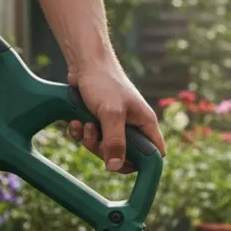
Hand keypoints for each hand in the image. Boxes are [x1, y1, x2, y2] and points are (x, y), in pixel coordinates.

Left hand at [64, 59, 165, 173]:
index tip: (122, 163)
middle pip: (125, 155)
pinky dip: (81, 133)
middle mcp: (133, 126)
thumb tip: (114, 167)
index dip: (143, 163)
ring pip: (105, 148)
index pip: (155, 154)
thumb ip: (115, 142)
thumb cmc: (104, 82)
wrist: (85, 63)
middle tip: (96, 137)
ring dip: (90, 141)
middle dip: (106, 151)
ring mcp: (115, 124)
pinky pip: (91, 138)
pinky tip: (75, 122)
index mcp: (145, 124)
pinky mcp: (99, 121)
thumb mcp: (111, 114)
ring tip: (85, 124)